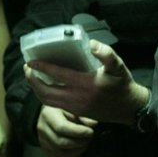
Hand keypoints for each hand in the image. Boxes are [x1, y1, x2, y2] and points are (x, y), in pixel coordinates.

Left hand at [24, 39, 148, 124]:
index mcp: (85, 84)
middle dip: (32, 80)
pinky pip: (54, 105)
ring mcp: (75, 107)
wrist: (130, 109)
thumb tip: (92, 44)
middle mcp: (77, 97)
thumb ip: (107, 54)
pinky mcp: (76, 112)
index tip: (31, 61)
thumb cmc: (122, 85)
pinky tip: (43, 86)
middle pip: (46, 92)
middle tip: (27, 68)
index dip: (42, 67)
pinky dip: (44, 96)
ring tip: (31, 76)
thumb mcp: (118, 67)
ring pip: (47, 101)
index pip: (57, 75)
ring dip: (36, 89)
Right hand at [36, 106, 96, 156]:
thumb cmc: (62, 109)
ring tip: (85, 143)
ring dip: (77, 151)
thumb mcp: (71, 106)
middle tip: (89, 138)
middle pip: (61, 142)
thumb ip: (82, 115)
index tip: (90, 132)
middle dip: (79, 143)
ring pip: (61, 153)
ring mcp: (43, 140)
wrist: (49, 113)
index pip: (62, 127)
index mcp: (48, 114)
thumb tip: (93, 124)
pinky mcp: (46, 149)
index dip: (78, 132)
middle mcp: (42, 128)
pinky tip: (78, 150)